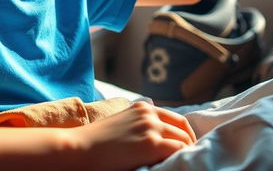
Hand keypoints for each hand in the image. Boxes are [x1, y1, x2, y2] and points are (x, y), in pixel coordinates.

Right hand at [71, 101, 194, 170]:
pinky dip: (182, 158)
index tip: (188, 150)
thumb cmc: (97, 143)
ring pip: (184, 140)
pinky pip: (178, 150)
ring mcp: (150, 127)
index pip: (177, 119)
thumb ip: (140, 126)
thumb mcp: (122, 125)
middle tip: (191, 160)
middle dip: (190, 145)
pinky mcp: (150, 144)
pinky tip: (177, 167)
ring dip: (187, 153)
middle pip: (184, 128)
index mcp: (143, 107)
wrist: (80, 149)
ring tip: (185, 165)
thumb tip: (159, 141)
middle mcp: (149, 113)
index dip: (187, 135)